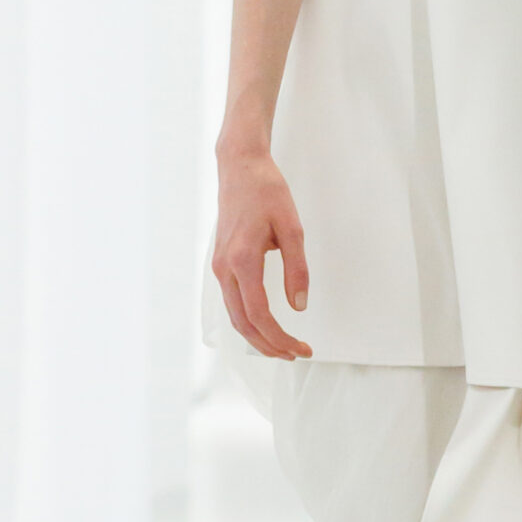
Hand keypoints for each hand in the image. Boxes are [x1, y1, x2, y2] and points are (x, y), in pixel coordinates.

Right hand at [212, 143, 311, 359]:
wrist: (240, 167)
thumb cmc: (267, 192)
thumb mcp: (292, 228)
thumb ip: (297, 268)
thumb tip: (299, 306)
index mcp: (243, 260)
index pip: (260, 314)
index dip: (281, 337)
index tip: (302, 348)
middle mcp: (225, 268)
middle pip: (243, 323)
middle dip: (269, 345)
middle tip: (296, 354)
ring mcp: (219, 267)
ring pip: (235, 316)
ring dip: (257, 336)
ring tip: (283, 346)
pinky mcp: (221, 263)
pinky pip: (232, 301)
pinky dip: (248, 320)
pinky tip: (265, 325)